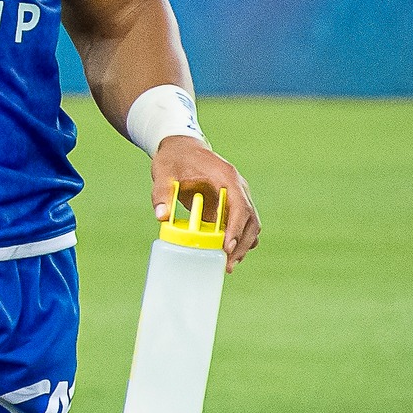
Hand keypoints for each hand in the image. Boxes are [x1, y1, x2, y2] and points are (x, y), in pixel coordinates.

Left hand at [152, 136, 261, 272]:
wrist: (181, 148)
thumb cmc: (173, 159)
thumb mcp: (163, 173)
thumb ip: (162, 194)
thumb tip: (161, 217)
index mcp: (226, 177)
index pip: (239, 205)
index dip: (235, 227)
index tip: (228, 247)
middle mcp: (238, 186)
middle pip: (250, 218)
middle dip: (242, 243)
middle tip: (228, 265)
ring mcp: (238, 195)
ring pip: (251, 223)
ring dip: (243, 244)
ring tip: (228, 265)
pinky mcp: (233, 203)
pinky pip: (242, 223)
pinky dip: (239, 239)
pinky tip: (228, 254)